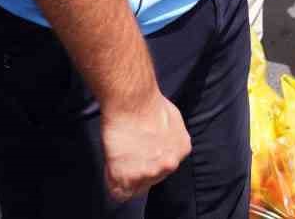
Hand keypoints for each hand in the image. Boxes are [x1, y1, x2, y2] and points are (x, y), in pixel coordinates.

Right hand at [100, 89, 190, 203]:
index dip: (149, 161)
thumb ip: (168, 137)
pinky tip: (113, 161)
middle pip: (152, 179)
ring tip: (121, 150)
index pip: (165, 168)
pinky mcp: (130, 178)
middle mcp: (170, 164)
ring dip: (126, 173)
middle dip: (140, 168)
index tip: (140, 152)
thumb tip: (159, 141)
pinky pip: (118, 193)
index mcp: (182, 149)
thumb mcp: (170, 118)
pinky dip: (112, 180)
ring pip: (135, 186)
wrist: (132, 101)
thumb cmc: (147, 101)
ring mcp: (150, 173)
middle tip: (129, 150)